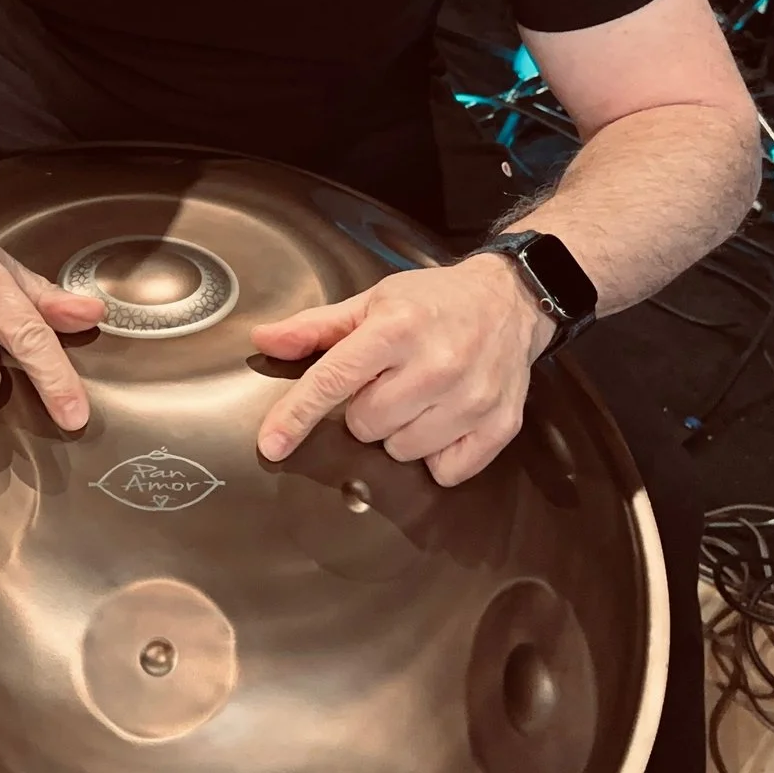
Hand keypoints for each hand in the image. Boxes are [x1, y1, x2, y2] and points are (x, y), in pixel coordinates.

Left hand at [250, 254, 554, 485]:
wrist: (509, 301)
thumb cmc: (433, 302)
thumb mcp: (372, 302)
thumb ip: (316, 327)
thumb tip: (265, 340)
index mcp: (397, 328)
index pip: (334, 379)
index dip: (297, 415)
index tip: (271, 444)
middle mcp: (436, 363)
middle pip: (364, 425)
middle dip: (366, 409)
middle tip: (388, 381)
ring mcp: (471, 398)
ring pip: (401, 451)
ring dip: (400, 432)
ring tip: (419, 396)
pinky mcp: (499, 425)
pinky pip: (445, 471)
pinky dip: (437, 454)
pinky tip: (444, 419)